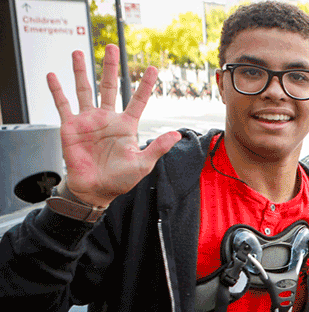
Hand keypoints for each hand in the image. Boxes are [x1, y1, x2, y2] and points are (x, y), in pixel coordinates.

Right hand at [46, 44, 180, 206]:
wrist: (95, 190)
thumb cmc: (121, 179)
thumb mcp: (143, 163)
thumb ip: (158, 147)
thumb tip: (177, 134)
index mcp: (126, 125)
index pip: (138, 100)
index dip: (145, 84)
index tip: (152, 68)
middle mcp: (107, 119)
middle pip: (109, 86)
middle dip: (111, 67)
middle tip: (112, 47)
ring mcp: (88, 121)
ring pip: (85, 90)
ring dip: (82, 71)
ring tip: (80, 53)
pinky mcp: (71, 127)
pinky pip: (62, 105)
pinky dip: (56, 90)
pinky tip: (53, 76)